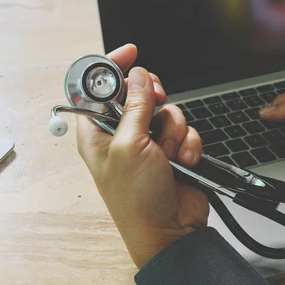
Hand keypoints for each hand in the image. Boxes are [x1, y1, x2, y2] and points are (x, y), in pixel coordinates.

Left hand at [76, 44, 208, 269]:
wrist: (170, 231)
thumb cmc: (136, 199)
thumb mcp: (129, 146)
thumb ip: (134, 106)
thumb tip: (138, 75)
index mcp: (96, 132)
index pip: (97, 88)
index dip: (111, 68)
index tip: (130, 53)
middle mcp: (121, 133)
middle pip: (136, 93)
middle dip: (152, 97)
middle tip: (157, 101)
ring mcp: (147, 141)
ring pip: (166, 110)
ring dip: (173, 129)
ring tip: (168, 153)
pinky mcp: (171, 149)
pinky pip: (184, 129)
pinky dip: (187, 143)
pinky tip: (182, 162)